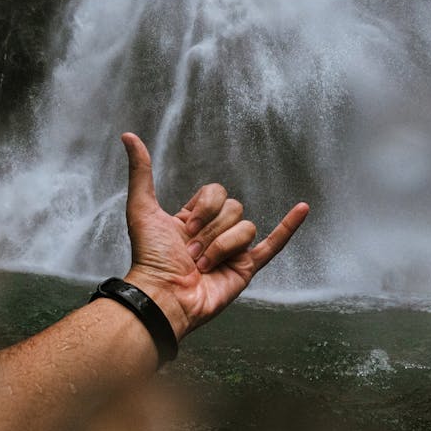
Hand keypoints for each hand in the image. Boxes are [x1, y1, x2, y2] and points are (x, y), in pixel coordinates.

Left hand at [120, 133, 308, 339]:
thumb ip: (140, 172)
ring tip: (204, 266)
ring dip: (223, 246)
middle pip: (233, 209)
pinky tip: (302, 209)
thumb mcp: (142, 208)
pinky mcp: (246, 269)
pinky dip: (289, 227)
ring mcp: (233, 251)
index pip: (216, 193)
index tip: (183, 229)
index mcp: (194, 219)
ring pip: (246, 227)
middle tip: (190, 252)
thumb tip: (128, 136)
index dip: (203, 208)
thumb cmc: (150, 258)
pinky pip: (273, 245)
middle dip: (211, 231)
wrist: (163, 295)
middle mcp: (215, 232)